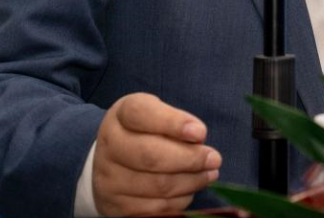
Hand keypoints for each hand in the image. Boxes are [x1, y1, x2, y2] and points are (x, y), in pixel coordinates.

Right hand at [91, 93, 221, 216]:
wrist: (110, 160)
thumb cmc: (145, 131)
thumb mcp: (158, 114)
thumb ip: (176, 122)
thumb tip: (198, 138)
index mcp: (122, 114)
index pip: (142, 114)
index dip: (173, 123)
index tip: (201, 133)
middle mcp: (109, 144)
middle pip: (151, 156)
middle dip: (190, 159)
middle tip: (214, 159)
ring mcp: (109, 177)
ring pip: (157, 185)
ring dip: (191, 181)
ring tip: (209, 174)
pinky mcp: (115, 205)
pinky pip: (154, 208)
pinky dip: (179, 200)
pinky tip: (190, 189)